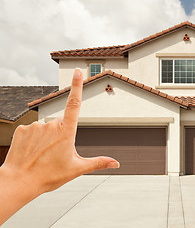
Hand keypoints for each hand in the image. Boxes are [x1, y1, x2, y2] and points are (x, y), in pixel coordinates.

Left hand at [1, 68, 118, 199]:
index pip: (74, 103)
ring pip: (46, 128)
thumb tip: (116, 163)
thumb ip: (98, 162)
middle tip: (55, 154)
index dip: (77, 86)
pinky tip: (32, 152)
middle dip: (61, 135)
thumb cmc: (48, 176)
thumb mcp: (77, 169)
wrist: (19, 182)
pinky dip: (34, 139)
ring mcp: (35, 126)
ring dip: (47, 138)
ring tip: (42, 155)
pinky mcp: (22, 129)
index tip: (77, 71)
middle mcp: (51, 125)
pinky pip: (32, 130)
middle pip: (61, 124)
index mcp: (66, 132)